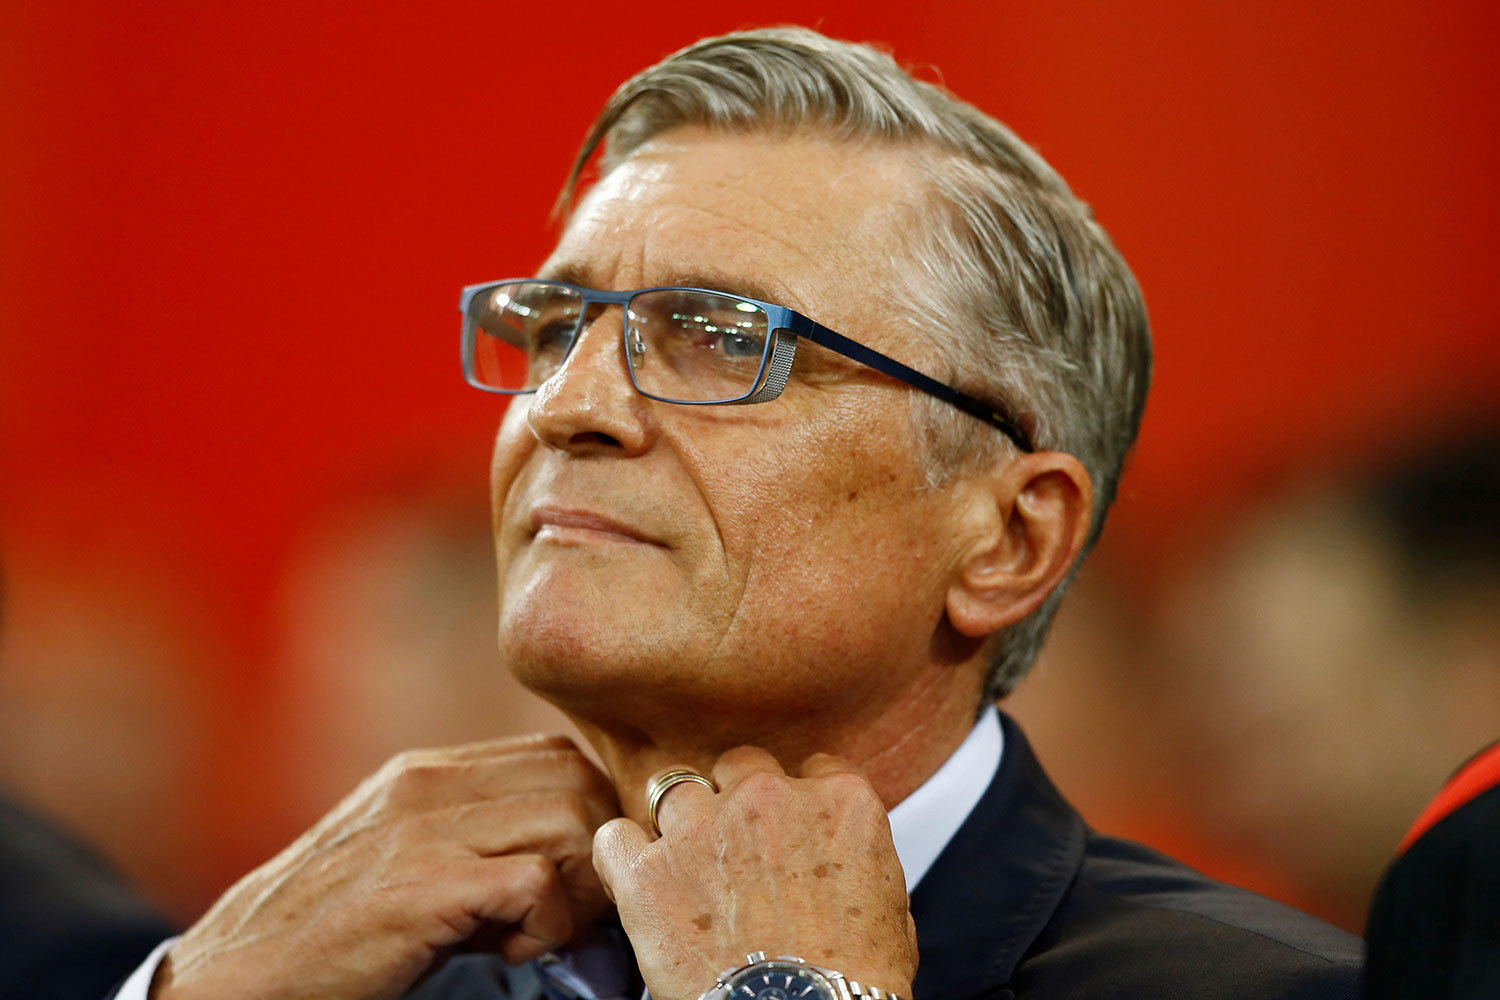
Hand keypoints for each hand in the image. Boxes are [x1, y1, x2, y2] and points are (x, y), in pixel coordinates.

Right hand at [154, 734, 618, 999]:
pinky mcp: (415, 888)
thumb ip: (475, 842)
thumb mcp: (404, 862)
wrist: (232, 979)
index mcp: (427, 773)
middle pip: (577, 782)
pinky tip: (511, 952)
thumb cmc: (323, 934)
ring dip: (576, 891)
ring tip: (534, 935)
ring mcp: (420, 831)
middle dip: (596, 853)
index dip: (589, 817)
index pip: (559, 757)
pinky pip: (534, 882)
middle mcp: (426, 784)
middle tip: (568, 916)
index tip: (576, 882)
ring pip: (570, 821)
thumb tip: (569, 867)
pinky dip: (546, 925)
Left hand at [593, 748, 916, 999]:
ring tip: (685, 874)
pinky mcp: (648, 870)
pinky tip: (636, 884)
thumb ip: (859, 857)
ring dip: (680, 827)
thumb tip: (842, 862)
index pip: (810, 768)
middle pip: (739, 766)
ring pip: (674, 791)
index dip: (796, 802)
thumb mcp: (892, 909)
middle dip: (735, 801)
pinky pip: (615, 837)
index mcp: (838, 801)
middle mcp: (769, 796)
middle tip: (736, 851)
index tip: (789, 832)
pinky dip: (622, 857)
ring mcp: (703, 827)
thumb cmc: (851, 983)